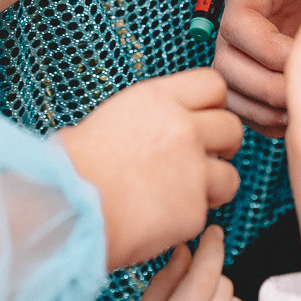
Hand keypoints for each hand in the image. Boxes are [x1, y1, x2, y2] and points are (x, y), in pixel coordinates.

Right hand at [56, 69, 243, 269]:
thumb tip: (149, 128)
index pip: (213, 84)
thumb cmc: (73, 167)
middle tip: (204, 158)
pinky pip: (208, 211)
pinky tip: (164, 217)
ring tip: (183, 194)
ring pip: (231, 175)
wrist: (68, 207)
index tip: (204, 118)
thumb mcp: (107, 119)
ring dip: (213, 185)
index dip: (212, 104)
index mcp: (157, 99)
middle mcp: (182, 128)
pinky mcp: (194, 209)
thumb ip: (144, 119)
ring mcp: (193, 169)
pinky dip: (192, 216)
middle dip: (222, 145)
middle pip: (232, 127)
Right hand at [213, 0, 300, 134]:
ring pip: (235, 82)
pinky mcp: (276, 57)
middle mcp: (254, 4)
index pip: (238, 17)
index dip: (262, 48)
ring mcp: (262, 34)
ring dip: (262, 106)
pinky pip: (256, 95)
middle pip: (227, 57)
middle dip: (261, 85)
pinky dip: (272, 114)